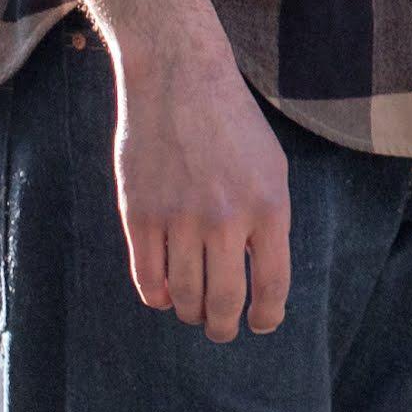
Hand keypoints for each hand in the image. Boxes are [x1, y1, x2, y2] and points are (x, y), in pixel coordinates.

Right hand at [104, 4, 293, 340]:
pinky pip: (147, 278)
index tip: (262, 324)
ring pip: (184, 295)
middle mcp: (226, 219)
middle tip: (221, 330)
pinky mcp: (138, 216)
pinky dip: (158, 296)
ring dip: (190, 312)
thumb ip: (268, 222)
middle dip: (223, 326)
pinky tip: (165, 296)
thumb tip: (259, 278)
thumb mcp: (271, 168)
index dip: (267, 315)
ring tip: (195, 312)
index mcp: (270, 206)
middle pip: (223, 300)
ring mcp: (180, 219)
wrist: (180, 80)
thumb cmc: (233, 125)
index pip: (273, 284)